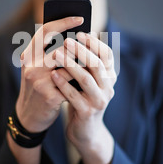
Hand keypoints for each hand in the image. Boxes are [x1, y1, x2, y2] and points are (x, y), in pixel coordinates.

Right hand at [15, 16, 83, 132]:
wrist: (29, 115)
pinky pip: (72, 85)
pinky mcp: (49, 96)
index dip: (64, 22)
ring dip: (83, 66)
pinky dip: (81, 83)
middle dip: (79, 47)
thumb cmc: (38, 86)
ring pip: (70, 67)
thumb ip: (50, 52)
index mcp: (28, 55)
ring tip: (94, 63)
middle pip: (61, 48)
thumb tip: (78, 36)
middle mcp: (31, 66)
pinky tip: (88, 81)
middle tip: (92, 43)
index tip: (80, 18)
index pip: (46, 31)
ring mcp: (39, 82)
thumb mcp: (37, 67)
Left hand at [51, 32, 116, 163]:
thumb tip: (77, 34)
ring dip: (70, 64)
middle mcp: (108, 87)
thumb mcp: (87, 80)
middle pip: (96, 64)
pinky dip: (63, 84)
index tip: (79, 32)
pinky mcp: (87, 112)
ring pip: (86, 79)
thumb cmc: (83, 98)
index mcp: (109, 76)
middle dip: (81, 51)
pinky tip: (53, 74)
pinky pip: (74, 96)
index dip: (94, 42)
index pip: (107, 55)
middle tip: (66, 40)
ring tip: (56, 54)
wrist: (85, 131)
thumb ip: (86, 62)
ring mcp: (99, 101)